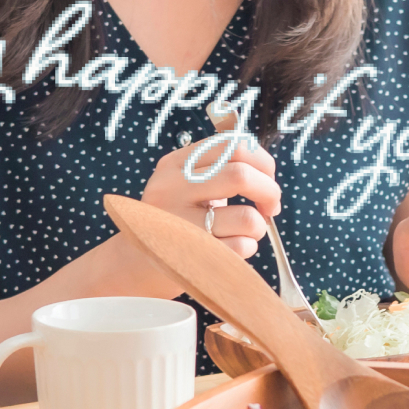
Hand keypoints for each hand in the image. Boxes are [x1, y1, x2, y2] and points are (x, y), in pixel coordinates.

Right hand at [141, 133, 280, 261]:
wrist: (137, 262)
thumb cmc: (176, 219)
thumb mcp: (187, 184)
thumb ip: (221, 169)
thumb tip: (268, 173)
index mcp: (175, 163)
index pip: (233, 145)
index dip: (263, 162)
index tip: (267, 179)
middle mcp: (171, 188)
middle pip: (242, 176)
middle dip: (270, 192)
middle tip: (270, 206)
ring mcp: (178, 224)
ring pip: (248, 218)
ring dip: (259, 227)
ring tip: (245, 232)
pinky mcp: (189, 255)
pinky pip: (241, 247)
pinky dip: (248, 247)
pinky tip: (231, 249)